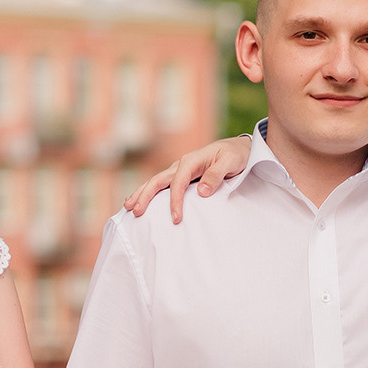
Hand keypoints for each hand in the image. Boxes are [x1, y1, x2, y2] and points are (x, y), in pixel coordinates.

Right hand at [123, 135, 254, 222]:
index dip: (175, 201)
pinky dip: (148, 192)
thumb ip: (216, 175)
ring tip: (128, 206)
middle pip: (158, 180)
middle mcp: (181, 164)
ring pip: (155, 181)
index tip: (176, 218)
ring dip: (141, 193)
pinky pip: (161, 184)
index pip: (178, 183)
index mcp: (191, 161)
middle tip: (136, 212)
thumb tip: (202, 192)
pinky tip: (139, 200)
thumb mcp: (230, 162)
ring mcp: (179, 169)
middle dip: (145, 196)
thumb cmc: (235, 155)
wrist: (239, 148)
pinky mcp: (180, 175)